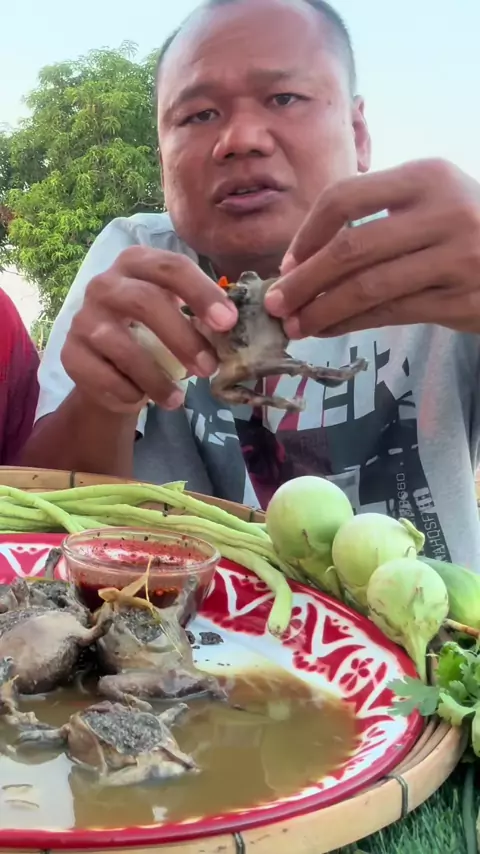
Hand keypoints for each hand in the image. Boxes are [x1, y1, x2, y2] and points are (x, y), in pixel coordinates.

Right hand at [61, 247, 236, 412]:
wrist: (110, 369)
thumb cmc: (153, 334)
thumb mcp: (178, 317)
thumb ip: (200, 318)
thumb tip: (231, 329)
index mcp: (137, 264)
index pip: (172, 267)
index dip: (202, 293)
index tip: (228, 322)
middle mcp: (105, 284)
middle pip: (145, 301)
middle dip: (182, 338)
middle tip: (208, 368)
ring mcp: (84, 318)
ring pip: (122, 346)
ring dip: (156, 377)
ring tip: (177, 400)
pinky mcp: (70, 353)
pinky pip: (102, 375)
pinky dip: (128, 392)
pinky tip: (141, 399)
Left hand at [264, 159, 479, 336]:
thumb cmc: (466, 227)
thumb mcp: (431, 201)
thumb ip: (377, 216)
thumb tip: (304, 257)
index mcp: (426, 177)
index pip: (345, 197)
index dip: (306, 233)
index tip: (288, 263)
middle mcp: (444, 213)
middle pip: (351, 247)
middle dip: (304, 280)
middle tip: (276, 303)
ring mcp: (456, 259)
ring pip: (368, 288)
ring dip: (322, 310)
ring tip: (295, 325)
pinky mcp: (461, 301)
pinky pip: (391, 313)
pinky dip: (351, 324)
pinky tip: (328, 330)